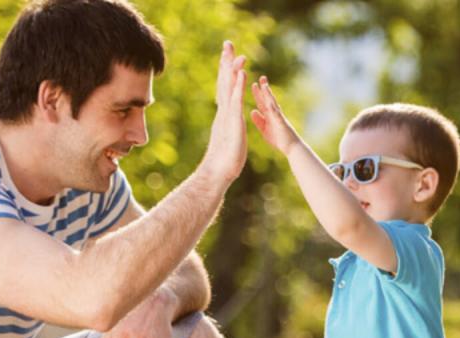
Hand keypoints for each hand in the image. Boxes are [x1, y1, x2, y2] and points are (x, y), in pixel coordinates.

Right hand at [200, 40, 248, 182]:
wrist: (217, 172)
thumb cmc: (224, 158)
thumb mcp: (229, 135)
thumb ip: (228, 125)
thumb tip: (227, 121)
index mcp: (225, 113)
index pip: (225, 86)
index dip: (227, 70)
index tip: (228, 54)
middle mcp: (224, 111)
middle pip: (224, 81)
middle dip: (227, 62)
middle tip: (228, 43)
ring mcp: (228, 116)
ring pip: (230, 88)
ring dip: (234, 70)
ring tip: (238, 53)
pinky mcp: (233, 122)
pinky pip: (236, 101)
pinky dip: (238, 86)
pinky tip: (242, 74)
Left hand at [249, 76, 301, 154]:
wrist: (292, 148)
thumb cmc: (279, 140)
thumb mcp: (265, 130)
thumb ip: (259, 120)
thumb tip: (253, 110)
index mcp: (269, 116)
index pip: (262, 103)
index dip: (258, 94)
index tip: (254, 84)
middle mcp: (275, 114)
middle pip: (268, 99)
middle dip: (264, 89)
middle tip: (261, 77)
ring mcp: (279, 117)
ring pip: (273, 103)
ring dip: (268, 93)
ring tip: (264, 84)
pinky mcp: (281, 123)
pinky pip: (276, 114)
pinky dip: (272, 107)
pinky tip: (268, 101)